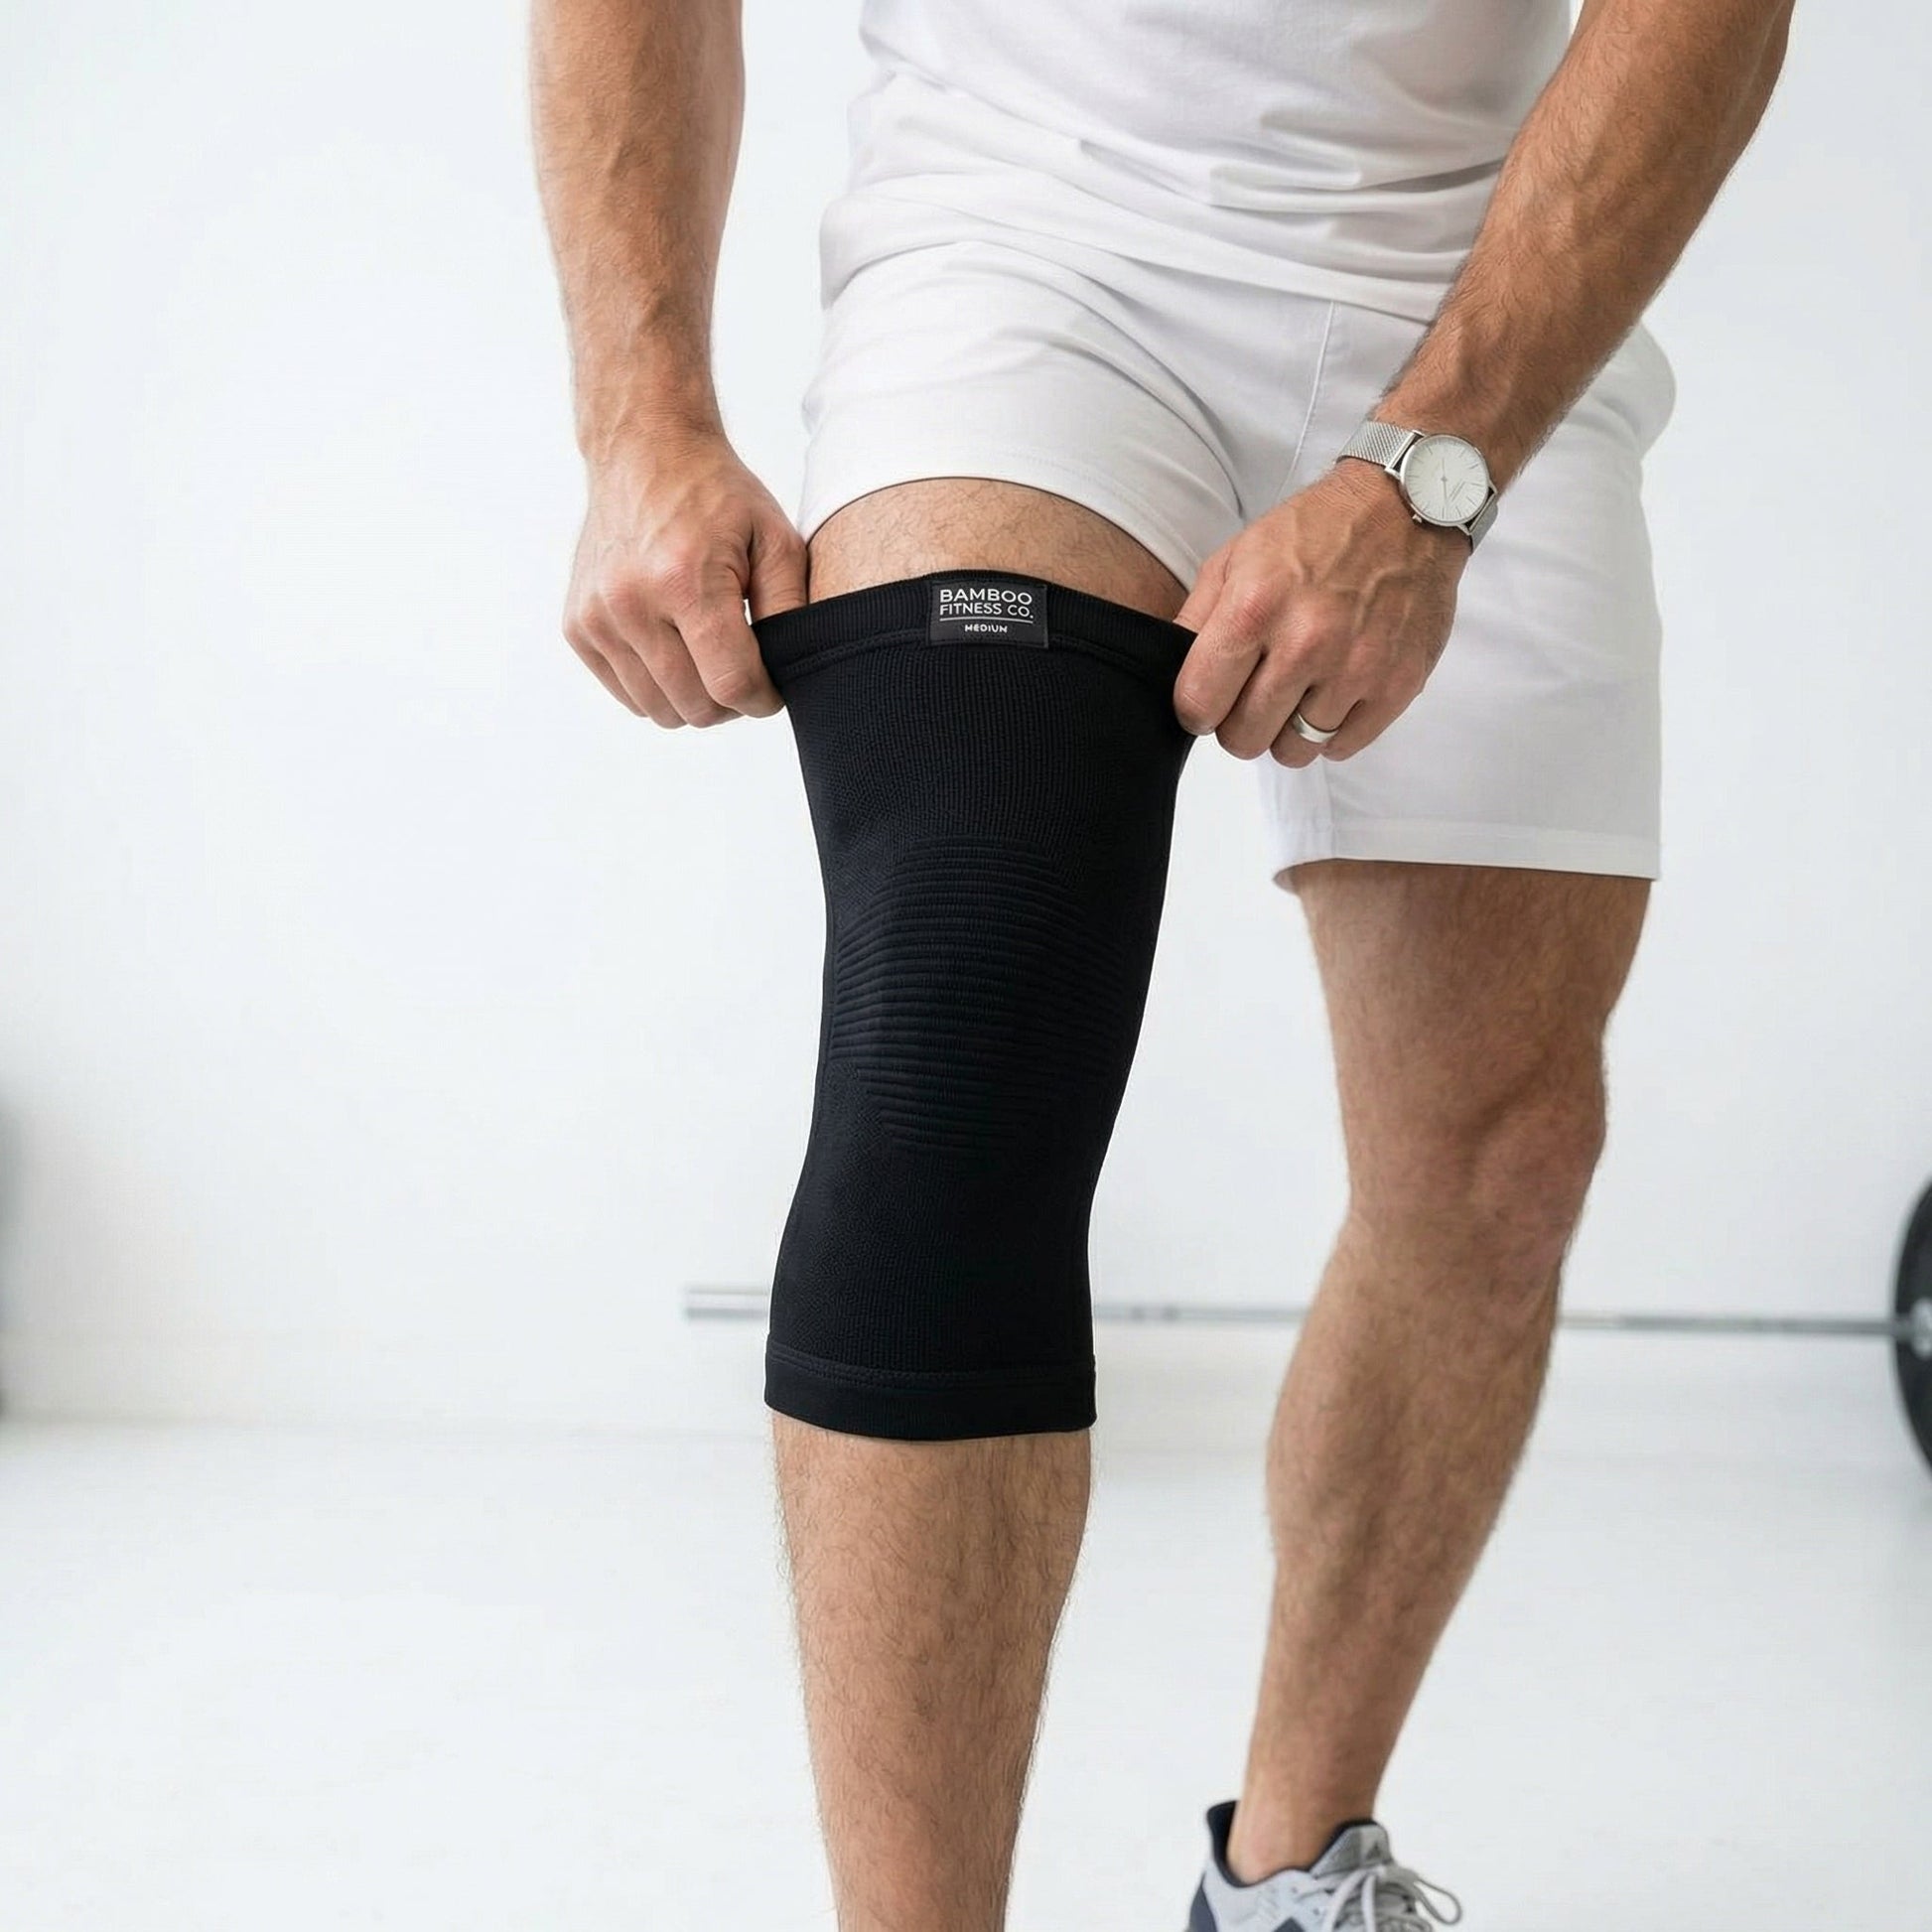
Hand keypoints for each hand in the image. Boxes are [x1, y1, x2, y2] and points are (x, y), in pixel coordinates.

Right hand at [564, 426, 807, 724]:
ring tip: (711, 658)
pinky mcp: (577, 626)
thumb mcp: (776, 539)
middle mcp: (631, 603)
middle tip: (744, 669)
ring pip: (659, 710)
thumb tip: (791, 672)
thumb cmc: (717, 494)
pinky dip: (657, 687)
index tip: (772, 687)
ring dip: (694, 699)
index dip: (762, 699)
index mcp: (685, 580)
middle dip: (730, 702)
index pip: (730, 684)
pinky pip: (627, 693)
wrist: (643, 451)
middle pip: (695, 707)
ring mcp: (597, 617)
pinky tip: (675, 649)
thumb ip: (791, 609)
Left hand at [1172, 461, 1467, 766]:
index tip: (1211, 697)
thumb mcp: (1235, 558)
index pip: (1199, 704)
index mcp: (1253, 608)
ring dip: (1288, 729)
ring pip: (1294, 750)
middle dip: (1240, 723)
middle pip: (1245, 738)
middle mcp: (1305, 642)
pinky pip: (1342, 747)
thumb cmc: (1314, 533)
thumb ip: (1196, 620)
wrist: (1403, 508)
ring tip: (1299, 690)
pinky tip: (1332, 694)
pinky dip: (1331, 730)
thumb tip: (1171, 675)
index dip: (1198, 708)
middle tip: (1255, 694)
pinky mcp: (1397, 684)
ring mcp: (1355, 668)